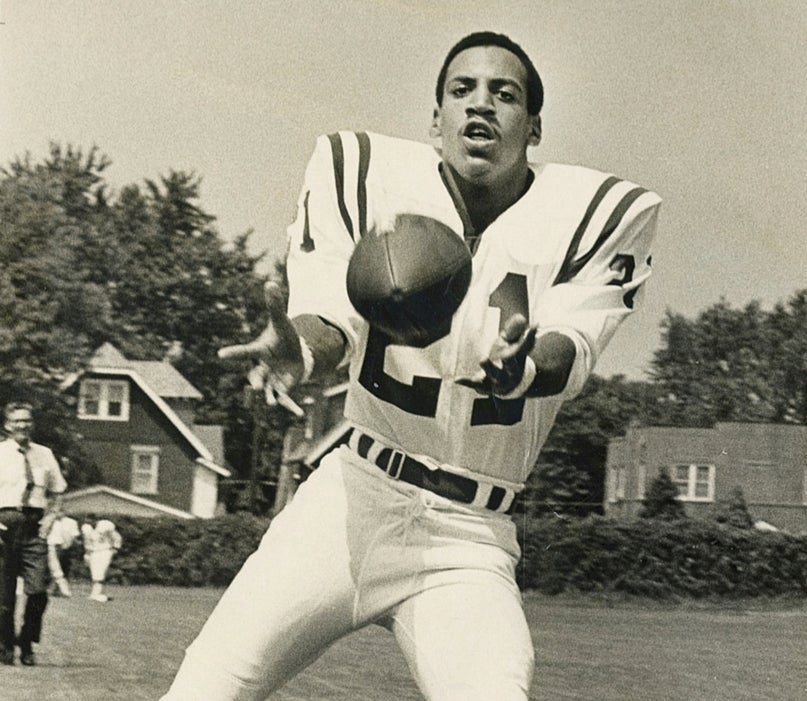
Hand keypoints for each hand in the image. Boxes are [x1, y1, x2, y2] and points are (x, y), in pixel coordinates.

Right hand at [218, 282, 305, 415]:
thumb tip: (271, 282)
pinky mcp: (283, 390)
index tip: (221, 354)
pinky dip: (291, 408)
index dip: (233, 353)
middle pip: (254, 377)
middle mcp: (261, 369)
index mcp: (258, 352)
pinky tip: (300, 414)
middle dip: (254, 382)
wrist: (293, 354)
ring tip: (269, 403)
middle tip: (255, 386)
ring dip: (268, 398)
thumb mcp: (281, 322)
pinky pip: (285, 400)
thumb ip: (274, 305)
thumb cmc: (283, 338)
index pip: (244, 352)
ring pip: (266, 392)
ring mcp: (271, 381)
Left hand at [456, 314, 536, 397]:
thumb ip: (515, 331)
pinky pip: (475, 384)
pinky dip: (466, 382)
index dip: (529, 337)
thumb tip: (521, 317)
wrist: (510, 386)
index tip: (534, 325)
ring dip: (489, 367)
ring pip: (494, 375)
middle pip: (512, 366)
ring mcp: (498, 381)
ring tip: (483, 359)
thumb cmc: (510, 360)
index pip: (525, 347)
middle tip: (506, 352)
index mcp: (519, 360)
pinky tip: (456, 379)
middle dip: (509, 359)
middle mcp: (511, 372)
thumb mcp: (513, 345)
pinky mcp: (485, 386)